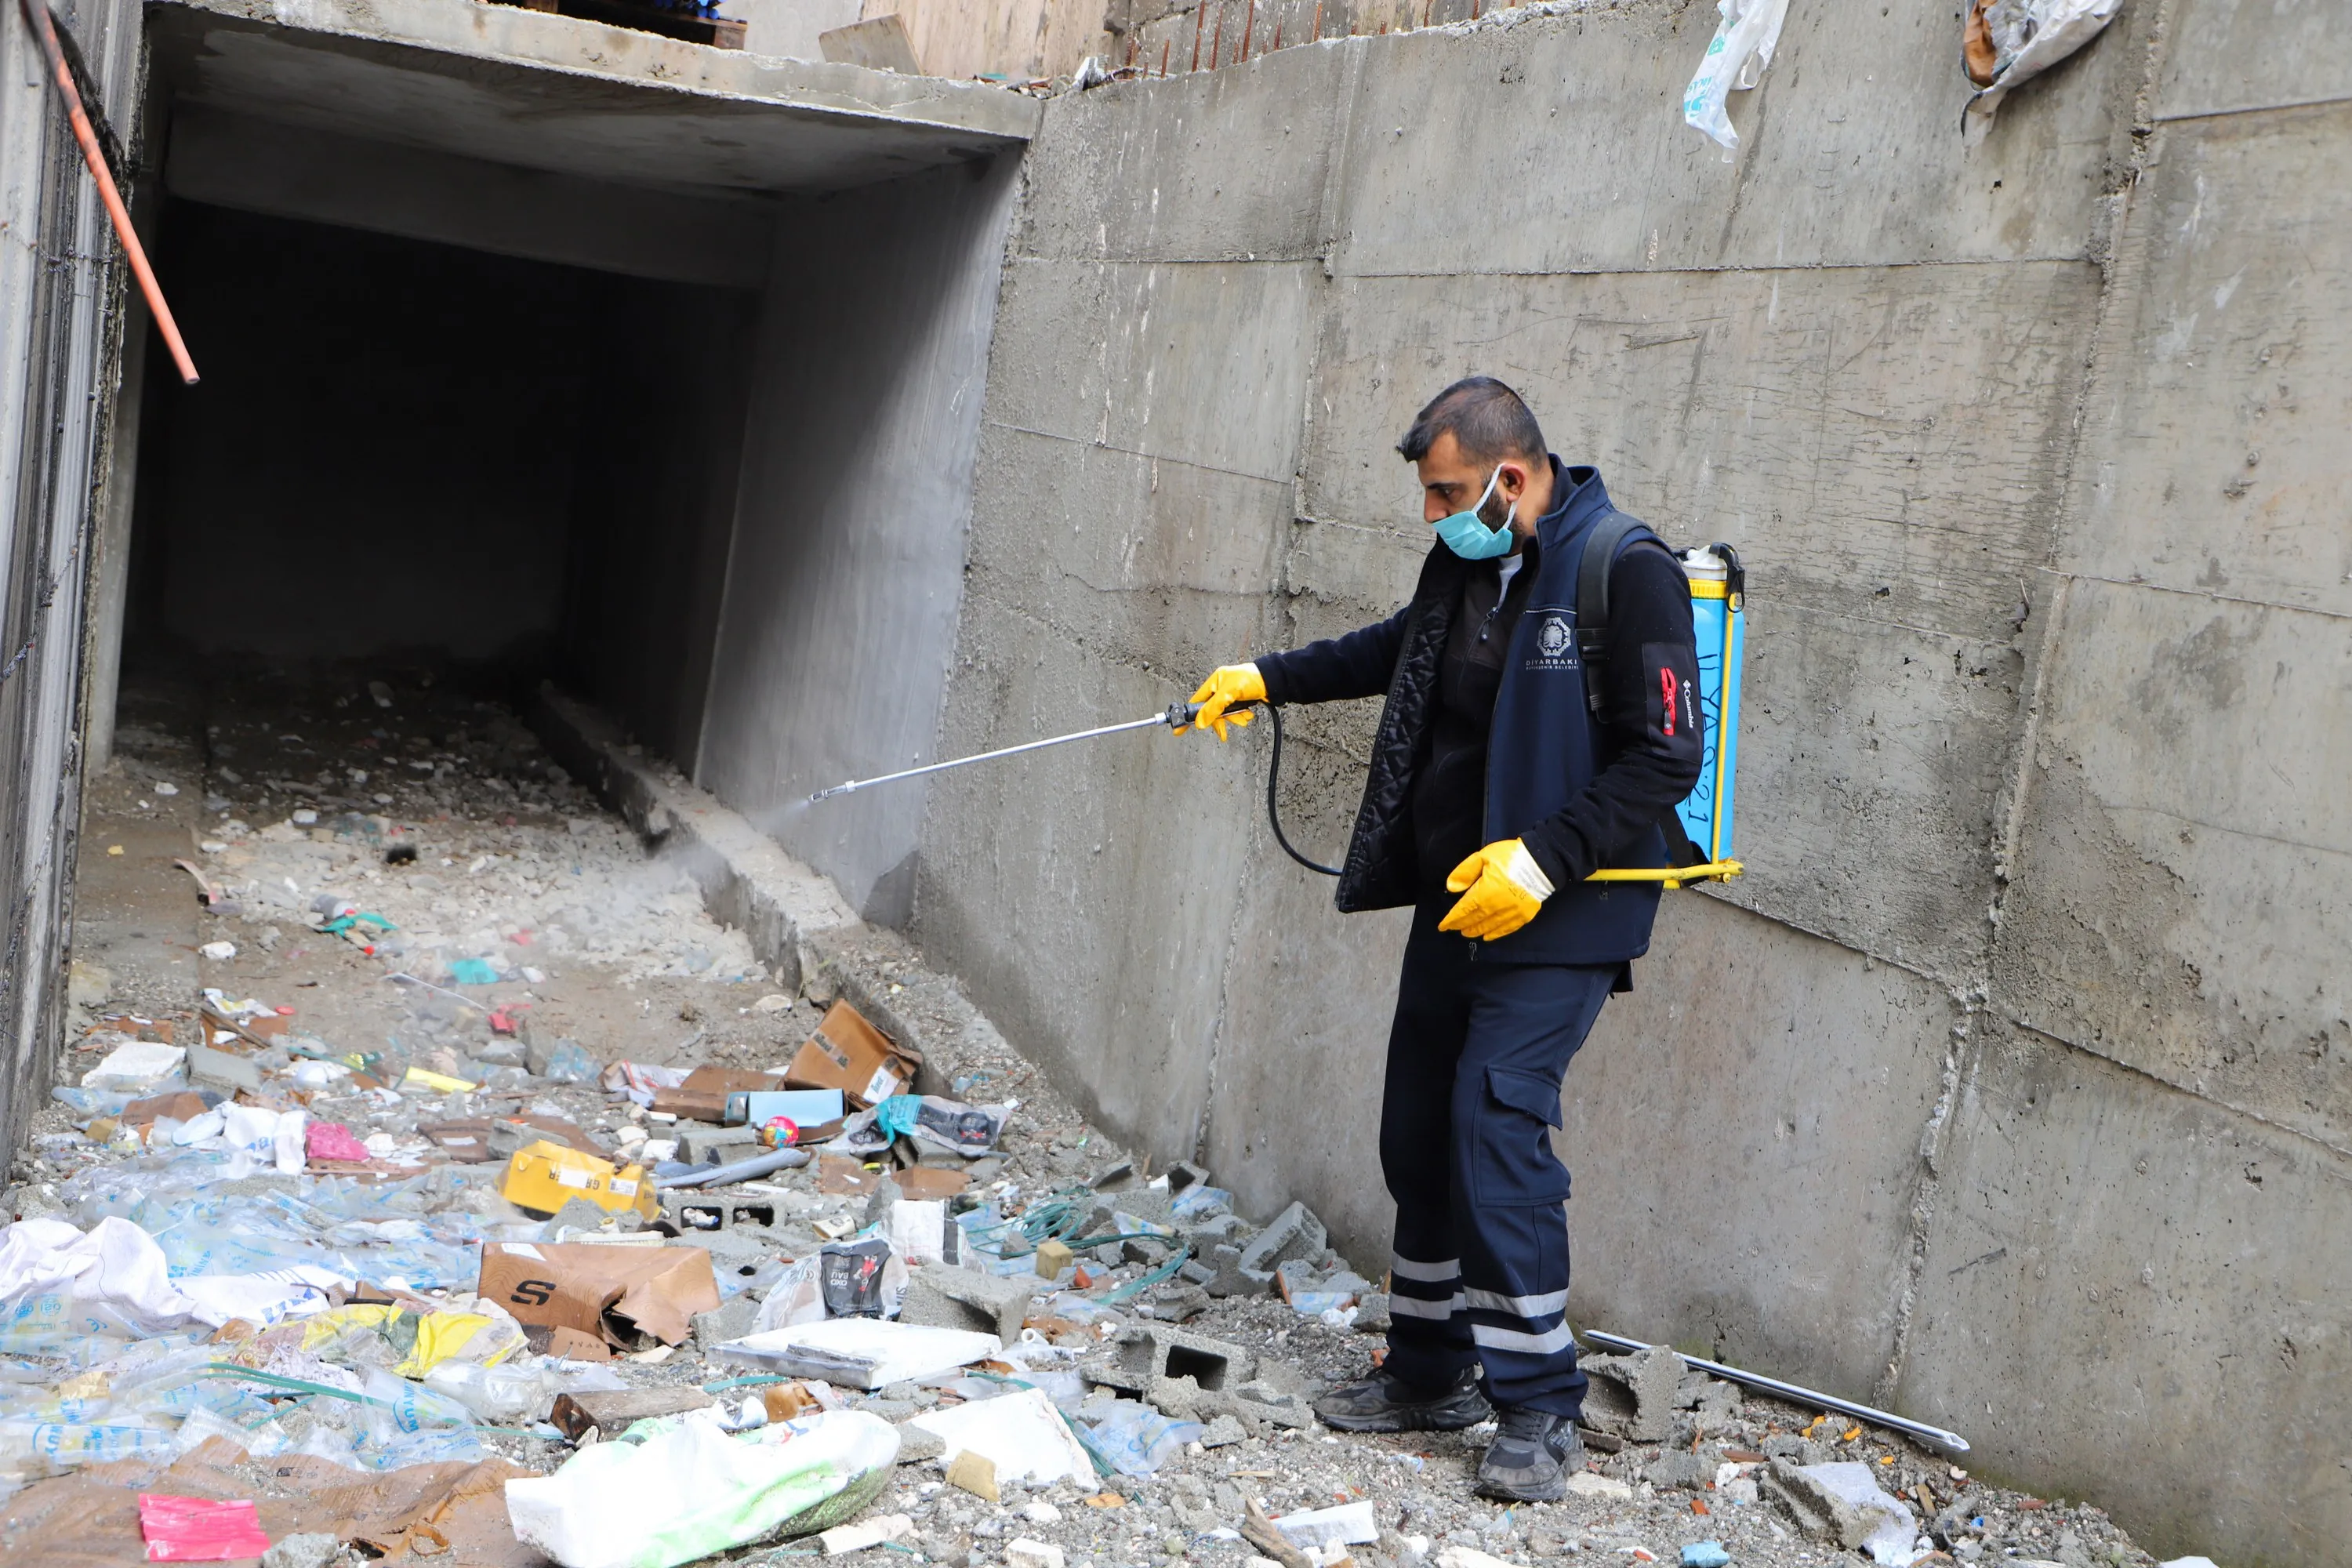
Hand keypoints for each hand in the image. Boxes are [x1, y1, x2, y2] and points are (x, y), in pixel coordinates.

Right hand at [1184, 664, 1265, 741]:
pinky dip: (1239, 716)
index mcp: (1213, 682)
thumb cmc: (1252, 679)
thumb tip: (1201, 722)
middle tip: (1223, 731)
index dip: (1189, 715)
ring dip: (1233, 719)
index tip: (1180, 729)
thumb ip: (1213, 708)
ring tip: (1242, 718)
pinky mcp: (1239, 701)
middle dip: (1220, 720)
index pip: (1196, 701)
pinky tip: (1246, 715)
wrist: (1272, 681)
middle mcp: (1220, 688)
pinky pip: (1233, 713)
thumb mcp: (1229, 693)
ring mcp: (1229, 695)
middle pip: (1211, 711)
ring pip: (1224, 714)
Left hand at [1438, 839, 1554, 939]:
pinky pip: (1507, 929)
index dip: (1452, 919)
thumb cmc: (1510, 857)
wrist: (1542, 862)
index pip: (1463, 910)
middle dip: (1462, 925)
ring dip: (1477, 931)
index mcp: (1483, 893)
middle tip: (1455, 929)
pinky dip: (1496, 934)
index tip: (1443, 926)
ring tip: (1468, 933)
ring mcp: (1511, 913)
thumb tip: (1451, 888)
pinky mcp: (1524, 915)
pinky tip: (1489, 936)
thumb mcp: (1483, 857)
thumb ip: (1465, 872)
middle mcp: (1495, 908)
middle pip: (1475, 920)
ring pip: (1489, 927)